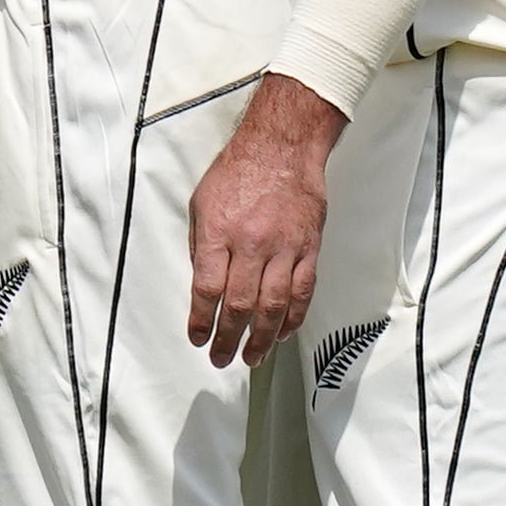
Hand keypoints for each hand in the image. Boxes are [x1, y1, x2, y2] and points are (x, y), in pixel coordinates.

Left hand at [185, 76, 340, 365]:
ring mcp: (284, 247)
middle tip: (221, 358)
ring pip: (273, 305)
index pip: (206, 289)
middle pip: (239, 304)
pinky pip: (302, 292)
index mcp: (219, 232)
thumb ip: (201, 245)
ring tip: (251, 358)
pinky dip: (291, 318)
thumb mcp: (201, 202)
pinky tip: (280, 334)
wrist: (283, 147)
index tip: (197, 337)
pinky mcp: (308, 248)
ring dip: (260, 338)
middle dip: (228, 338)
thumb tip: (203, 286)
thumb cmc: (238, 172)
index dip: (200, 320)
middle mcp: (251, 243)